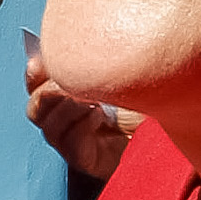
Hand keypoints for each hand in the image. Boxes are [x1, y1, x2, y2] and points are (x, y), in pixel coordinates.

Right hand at [25, 47, 136, 180]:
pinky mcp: (86, 160)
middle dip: (50, 90)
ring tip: (92, 97)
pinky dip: (81, 126)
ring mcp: (72, 144)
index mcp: (65, 98)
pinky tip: (99, 115)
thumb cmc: (144, 101)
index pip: (34, 86)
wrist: (166, 130)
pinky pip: (70, 144)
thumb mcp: (120, 75)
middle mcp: (62, 122)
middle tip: (73, 78)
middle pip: (36, 107)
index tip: (42, 60)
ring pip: (50, 126)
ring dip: (67, 106)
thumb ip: (96, 61)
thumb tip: (79, 39)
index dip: (34, 73)